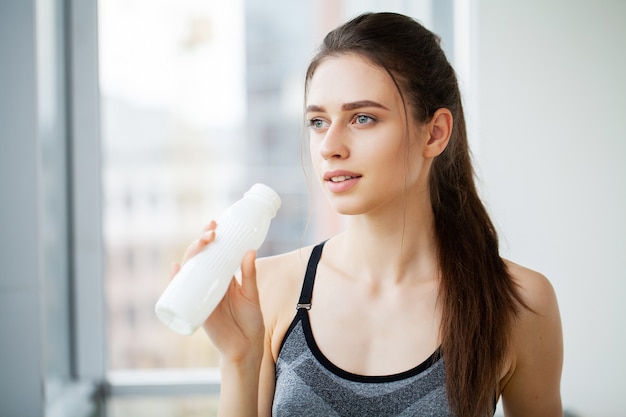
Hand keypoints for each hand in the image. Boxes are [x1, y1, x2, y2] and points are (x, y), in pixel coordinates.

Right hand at [171, 221, 264, 363]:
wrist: (247, 346)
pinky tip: (176, 269)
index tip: (215, 223)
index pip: (213, 253)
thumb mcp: (251, 293)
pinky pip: (182, 293)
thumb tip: (249, 250)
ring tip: (200, 244)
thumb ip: (249, 274)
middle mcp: (209, 284)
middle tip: (211, 232)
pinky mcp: (197, 308)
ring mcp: (201, 295)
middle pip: (199, 259)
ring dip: (190, 256)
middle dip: (201, 242)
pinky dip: (176, 281)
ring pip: (190, 272)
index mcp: (223, 277)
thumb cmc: (250, 320)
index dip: (210, 238)